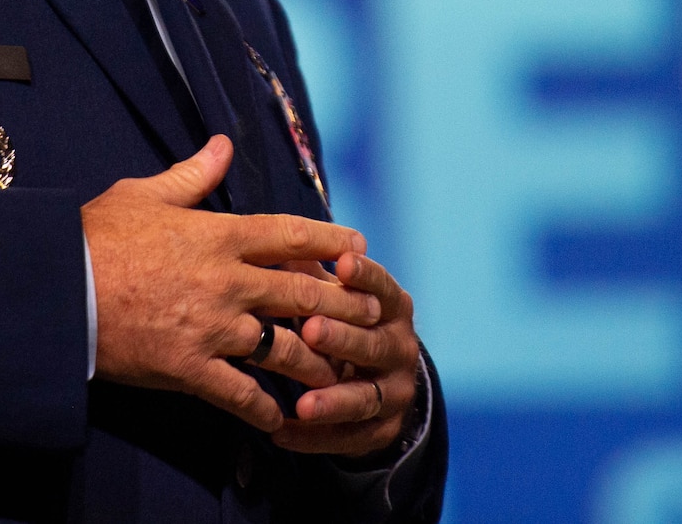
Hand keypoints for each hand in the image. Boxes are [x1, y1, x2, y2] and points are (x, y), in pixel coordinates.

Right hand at [82, 136, 380, 431]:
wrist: (56, 289)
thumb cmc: (96, 236)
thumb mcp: (144, 195)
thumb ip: (192, 175)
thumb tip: (223, 145)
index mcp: (219, 235)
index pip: (290, 234)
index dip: (331, 241)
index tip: (360, 249)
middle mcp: (227, 281)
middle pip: (302, 292)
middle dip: (343, 305)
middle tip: (372, 315)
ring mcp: (212, 327)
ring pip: (284, 347)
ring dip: (316, 362)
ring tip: (339, 373)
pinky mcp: (189, 367)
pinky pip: (240, 394)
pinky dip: (265, 408)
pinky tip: (281, 418)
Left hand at [272, 252, 421, 457]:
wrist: (377, 382)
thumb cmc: (344, 324)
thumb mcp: (335, 298)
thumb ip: (313, 276)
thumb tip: (279, 244)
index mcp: (394, 309)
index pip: (384, 290)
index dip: (366, 276)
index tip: (343, 262)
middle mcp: (401, 349)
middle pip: (374, 344)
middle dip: (343, 338)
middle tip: (311, 330)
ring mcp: (396, 393)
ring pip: (366, 397)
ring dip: (334, 400)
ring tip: (302, 404)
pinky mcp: (382, 431)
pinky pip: (349, 438)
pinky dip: (314, 438)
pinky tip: (281, 433)